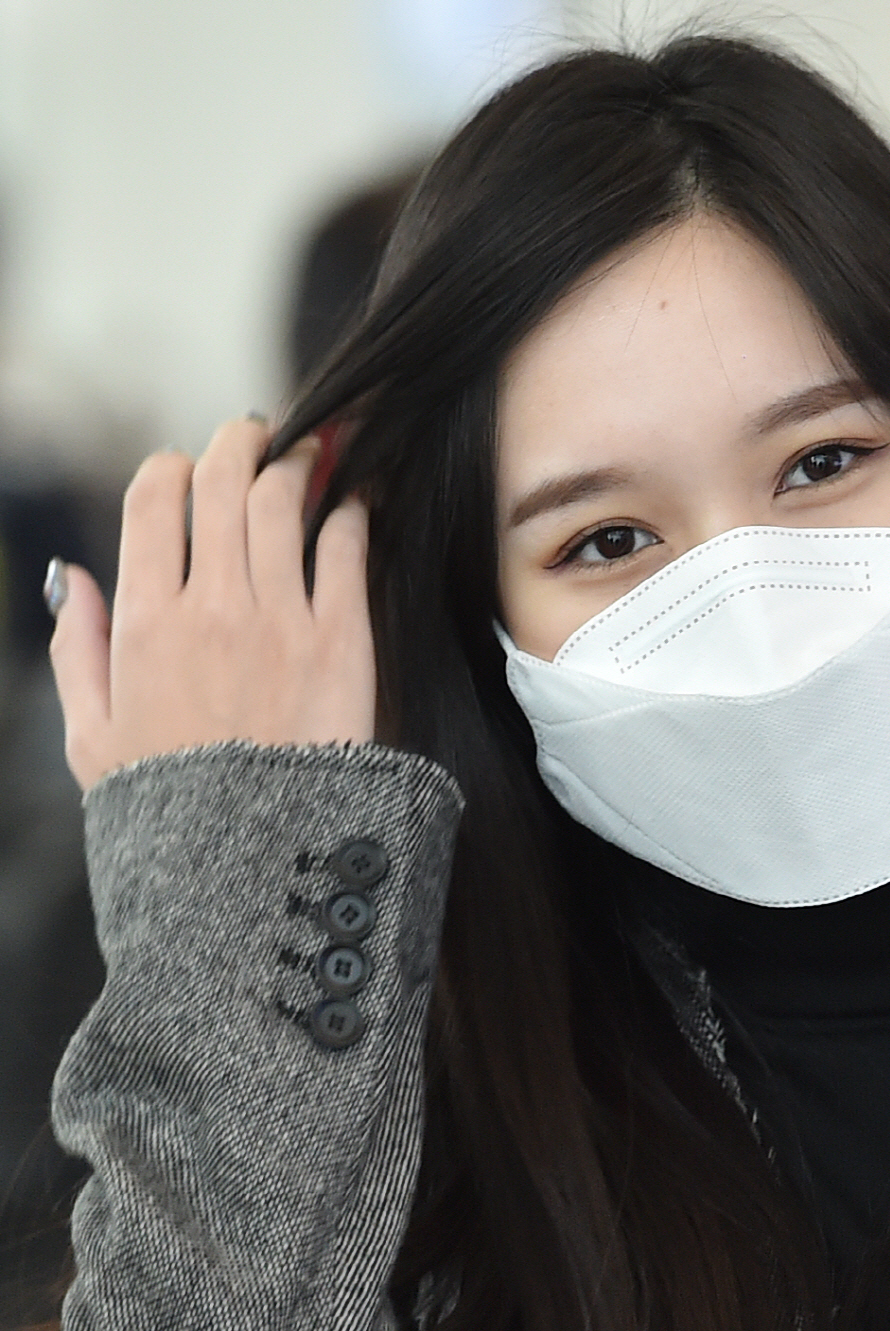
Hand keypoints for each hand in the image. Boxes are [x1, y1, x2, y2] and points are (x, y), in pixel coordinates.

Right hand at [48, 418, 375, 792]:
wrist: (257, 871)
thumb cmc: (172, 817)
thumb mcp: (93, 741)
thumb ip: (79, 650)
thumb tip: (71, 579)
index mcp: (145, 623)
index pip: (155, 498)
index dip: (172, 468)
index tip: (187, 471)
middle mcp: (213, 608)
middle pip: (225, 481)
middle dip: (239, 442)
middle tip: (256, 435)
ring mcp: (282, 622)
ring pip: (286, 501)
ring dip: (296, 464)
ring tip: (309, 454)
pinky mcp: (342, 645)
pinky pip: (348, 550)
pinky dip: (351, 513)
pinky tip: (354, 507)